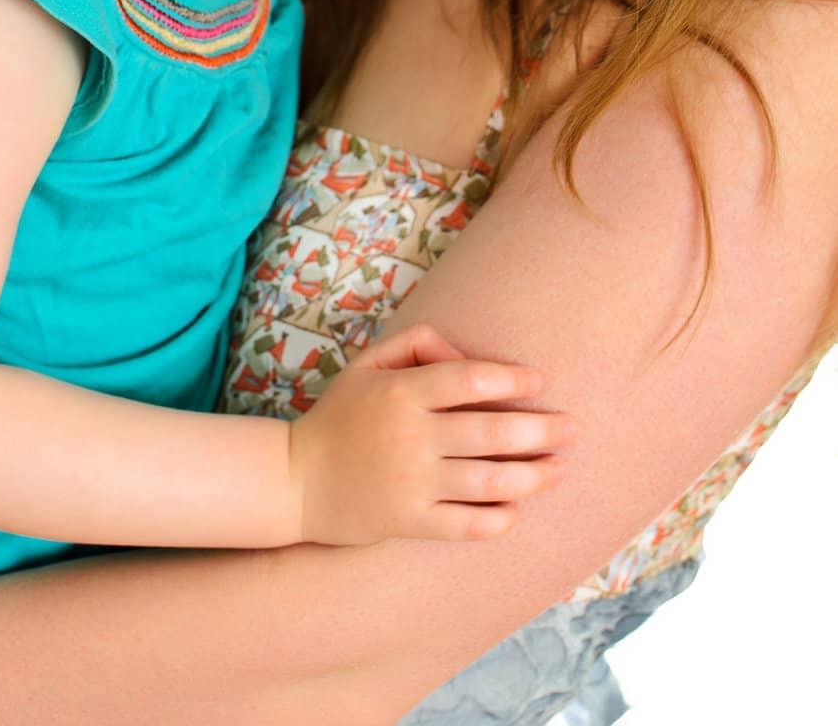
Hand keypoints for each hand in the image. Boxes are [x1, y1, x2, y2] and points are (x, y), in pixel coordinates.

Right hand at [287, 321, 572, 544]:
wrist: (296, 480)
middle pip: (491, 431)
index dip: (510, 378)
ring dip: (534, 475)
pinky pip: (466, 524)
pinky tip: (519, 510)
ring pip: (488, 480)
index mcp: (401, 392)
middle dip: (541, 429)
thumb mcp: (367, 364)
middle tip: (573, 428)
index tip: (538, 381)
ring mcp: (411, 483)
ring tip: (562, 468)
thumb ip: (417, 345)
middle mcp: (411, 436)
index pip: (469, 379)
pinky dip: (498, 519)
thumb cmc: (340, 416)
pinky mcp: (409, 522)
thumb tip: (465, 353)